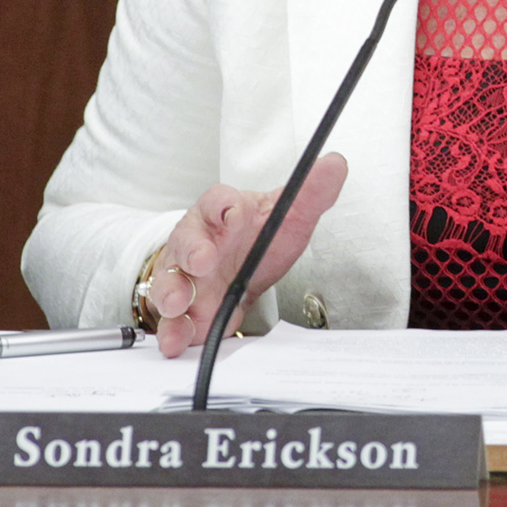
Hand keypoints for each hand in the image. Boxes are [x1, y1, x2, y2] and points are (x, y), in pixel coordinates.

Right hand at [145, 155, 347, 356]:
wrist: (236, 267)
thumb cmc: (255, 235)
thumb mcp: (287, 215)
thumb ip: (310, 193)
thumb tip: (335, 165)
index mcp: (222, 211)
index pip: (218, 200)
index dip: (224, 205)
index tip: (232, 210)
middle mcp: (197, 240)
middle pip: (187, 240)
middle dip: (192, 251)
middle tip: (202, 261)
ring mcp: (185, 275)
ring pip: (171, 281)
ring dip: (172, 293)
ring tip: (179, 305)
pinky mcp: (182, 308)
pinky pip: (171, 320)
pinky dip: (173, 331)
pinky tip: (176, 341)